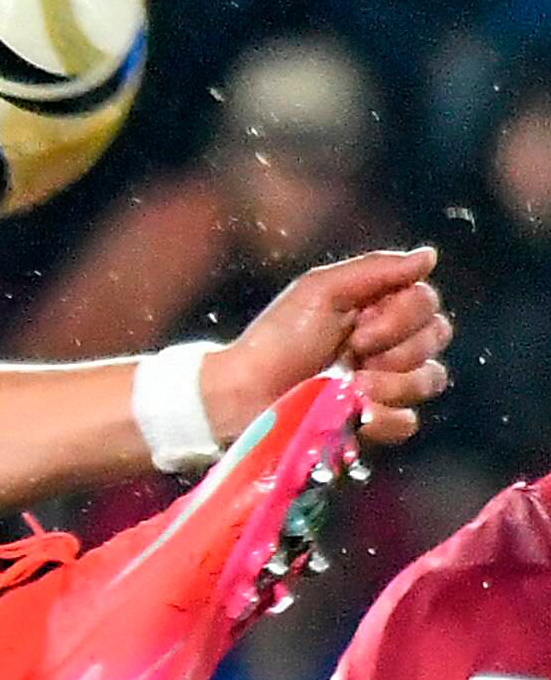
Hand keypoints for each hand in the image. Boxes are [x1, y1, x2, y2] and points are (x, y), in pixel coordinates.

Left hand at [206, 247, 449, 449]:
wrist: (243, 394)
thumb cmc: (276, 339)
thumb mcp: (320, 291)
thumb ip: (375, 269)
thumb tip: (429, 256)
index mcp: (377, 309)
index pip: (427, 303)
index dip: (402, 316)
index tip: (357, 326)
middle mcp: (387, 344)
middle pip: (436, 338)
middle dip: (396, 347)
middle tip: (352, 352)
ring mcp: (383, 385)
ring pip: (429, 379)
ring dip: (392, 383)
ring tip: (352, 386)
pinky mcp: (371, 422)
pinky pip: (407, 422)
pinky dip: (384, 418)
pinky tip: (357, 414)